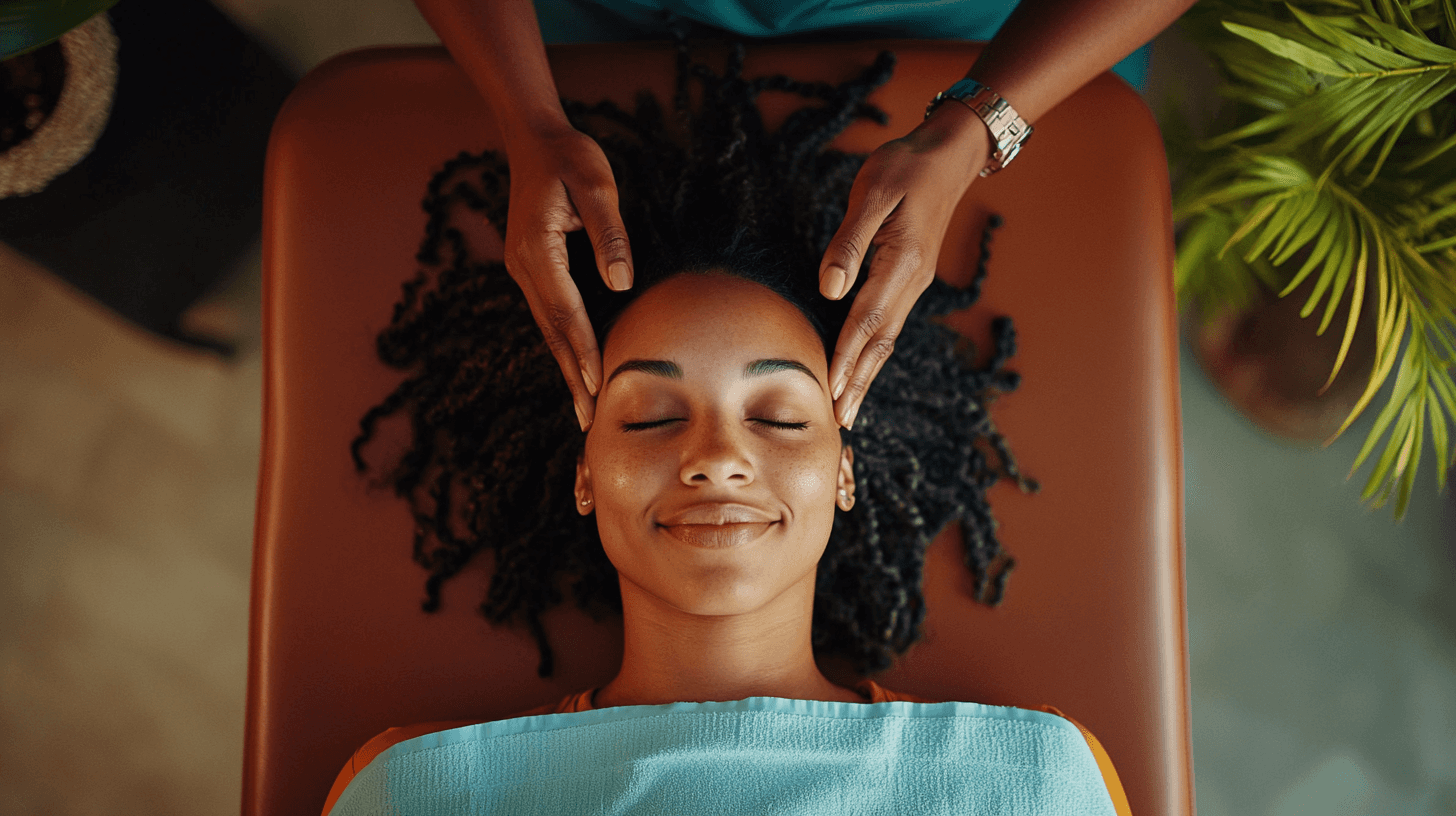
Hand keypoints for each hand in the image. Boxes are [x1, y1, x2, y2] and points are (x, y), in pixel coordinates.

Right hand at [503, 124, 633, 431]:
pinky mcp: (531, 269)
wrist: (533, 137)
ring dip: (567, 368)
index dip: (583, 351)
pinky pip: (549, 316)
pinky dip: (563, 345)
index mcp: (538, 250)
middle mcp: (524, 268)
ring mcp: (524, 271)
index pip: (565, 312)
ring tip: (584, 409)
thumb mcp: (596, 184)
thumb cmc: (570, 156)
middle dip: (573, 377)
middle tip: (589, 422)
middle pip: (552, 333)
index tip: (598, 387)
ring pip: (548, 330)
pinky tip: (577, 368)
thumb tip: (620, 282)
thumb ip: (609, 233)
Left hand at [818, 103, 991, 428]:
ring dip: (867, 374)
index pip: (867, 320)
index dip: (847, 356)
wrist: (949, 154)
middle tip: (840, 420)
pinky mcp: (909, 277)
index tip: (831, 389)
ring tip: (848, 407)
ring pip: (887, 338)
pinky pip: (889, 324)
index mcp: (900, 263)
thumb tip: (828, 288)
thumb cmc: (905, 166)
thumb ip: (849, 242)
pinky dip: (874, 352)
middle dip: (859, 382)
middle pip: (881, 342)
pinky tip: (862, 366)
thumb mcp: (872, 193)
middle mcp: (911, 282)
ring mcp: (913, 283)